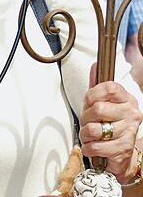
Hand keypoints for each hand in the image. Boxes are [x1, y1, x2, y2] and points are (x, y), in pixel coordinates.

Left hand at [79, 64, 142, 181]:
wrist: (119, 152)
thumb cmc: (108, 124)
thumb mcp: (101, 102)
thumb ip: (97, 86)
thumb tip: (95, 66)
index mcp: (127, 99)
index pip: (109, 87)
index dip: (93, 95)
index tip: (90, 102)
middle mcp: (131, 114)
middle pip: (98, 109)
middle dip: (86, 118)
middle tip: (89, 122)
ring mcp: (128, 131)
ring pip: (94, 129)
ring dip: (85, 134)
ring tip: (91, 135)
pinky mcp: (122, 149)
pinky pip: (94, 146)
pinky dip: (88, 147)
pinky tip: (94, 145)